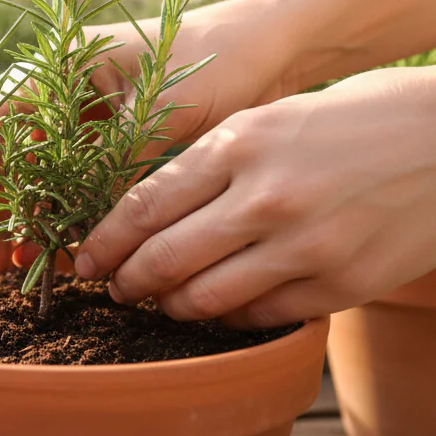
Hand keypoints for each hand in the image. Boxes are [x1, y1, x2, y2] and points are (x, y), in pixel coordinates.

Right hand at [0, 0, 297, 276]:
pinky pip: (70, 185)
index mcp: (57, 67)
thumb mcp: (160, 114)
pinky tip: (59, 253)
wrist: (271, 46)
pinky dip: (61, 217)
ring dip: (23, 221)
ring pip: (33, 175)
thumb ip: (113, 166)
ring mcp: (81, 119)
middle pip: (3, 156)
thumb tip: (84, 234)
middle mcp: (58, 92)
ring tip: (20, 268)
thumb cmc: (216, 59)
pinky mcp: (107, 143)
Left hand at [75, 65, 435, 327]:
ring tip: (161, 302)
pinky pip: (262, 315)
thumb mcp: (271, 118)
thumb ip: (210, 160)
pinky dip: (230, 318)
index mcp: (239, 144)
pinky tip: (221, 308)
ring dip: (172, 306)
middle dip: (127, 281)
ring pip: (206, 298)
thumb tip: (146, 209)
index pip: (145, 205)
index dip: (105, 241)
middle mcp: (265, 196)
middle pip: (165, 258)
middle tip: (114, 287)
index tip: (85, 259)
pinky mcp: (343, 282)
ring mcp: (306, 245)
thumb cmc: (351, 119)